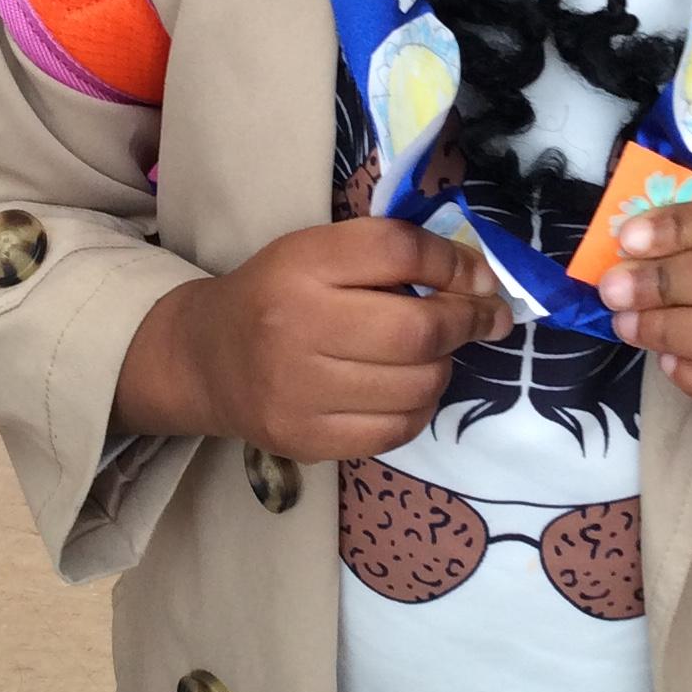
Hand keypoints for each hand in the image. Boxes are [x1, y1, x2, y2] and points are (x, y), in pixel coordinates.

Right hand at [114, 220, 513, 456]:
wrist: (205, 360)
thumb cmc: (278, 295)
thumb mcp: (319, 252)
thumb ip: (391, 255)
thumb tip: (480, 281)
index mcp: (301, 263)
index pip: (398, 252)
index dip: (454, 263)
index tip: (480, 277)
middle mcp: (295, 325)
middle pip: (416, 328)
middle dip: (468, 321)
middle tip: (486, 318)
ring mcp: (298, 392)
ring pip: (417, 384)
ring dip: (445, 366)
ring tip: (434, 353)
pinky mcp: (306, 440)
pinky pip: (397, 429)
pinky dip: (421, 407)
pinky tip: (411, 389)